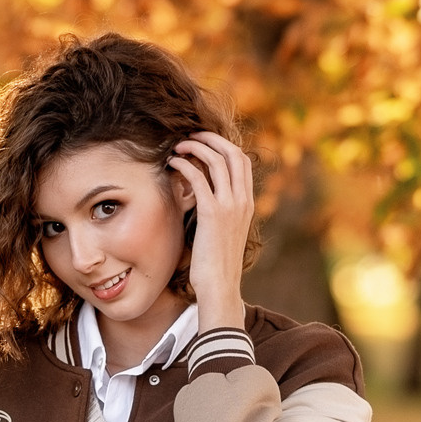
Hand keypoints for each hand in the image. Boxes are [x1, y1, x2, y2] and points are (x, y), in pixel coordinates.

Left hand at [168, 131, 254, 330]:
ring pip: (216, 161)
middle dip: (211, 139)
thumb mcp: (225, 232)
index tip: (204, 142)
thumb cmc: (216, 263)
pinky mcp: (212, 213)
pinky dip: (185, 165)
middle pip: (233, 153)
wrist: (220, 285)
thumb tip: (206, 199)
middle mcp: (242, 200)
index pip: (242, 161)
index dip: (223, 145)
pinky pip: (199, 178)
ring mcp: (230, 206)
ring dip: (195, 148)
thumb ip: (222, 212)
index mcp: (247, 203)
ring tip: (177, 147)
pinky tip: (173, 164)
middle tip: (190, 136)